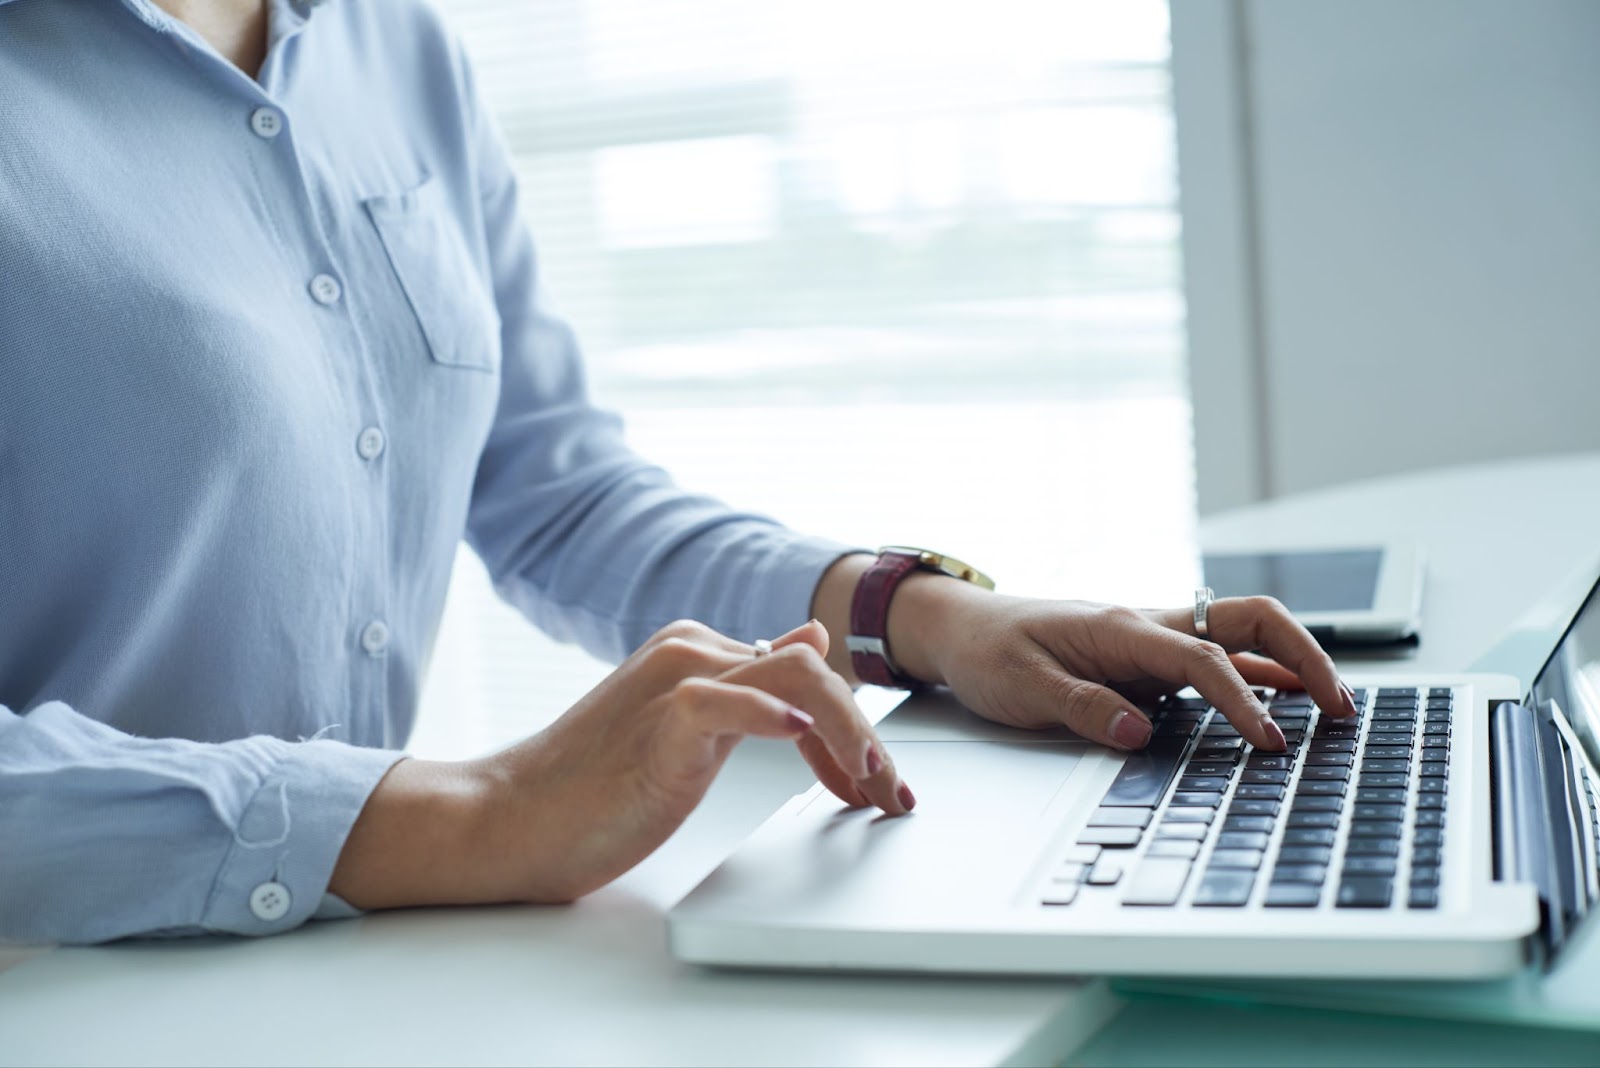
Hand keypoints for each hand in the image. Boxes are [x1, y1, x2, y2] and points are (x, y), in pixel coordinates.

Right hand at [331, 618, 912, 909]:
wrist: (510, 819)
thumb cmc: (591, 789)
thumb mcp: (689, 731)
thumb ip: (747, 688)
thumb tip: (807, 640)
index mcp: (697, 651)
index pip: (805, 671)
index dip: (852, 728)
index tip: (876, 784)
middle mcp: (691, 650)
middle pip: (815, 669)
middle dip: (867, 736)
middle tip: (892, 797)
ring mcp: (675, 679)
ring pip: (798, 674)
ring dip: (850, 732)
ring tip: (868, 786)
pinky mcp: (661, 718)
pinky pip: (737, 701)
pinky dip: (783, 719)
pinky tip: (807, 743)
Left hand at [893, 581, 1355, 752]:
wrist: (959, 627)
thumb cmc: (988, 650)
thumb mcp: (1021, 687)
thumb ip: (1082, 708)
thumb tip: (1141, 731)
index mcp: (1121, 628)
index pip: (1202, 660)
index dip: (1243, 701)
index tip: (1270, 743)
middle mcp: (1148, 626)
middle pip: (1249, 621)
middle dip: (1304, 656)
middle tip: (1341, 708)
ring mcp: (1153, 640)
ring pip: (1241, 637)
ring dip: (1292, 663)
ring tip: (1335, 710)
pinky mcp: (1148, 658)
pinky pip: (1218, 660)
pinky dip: (1259, 675)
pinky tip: (1285, 701)